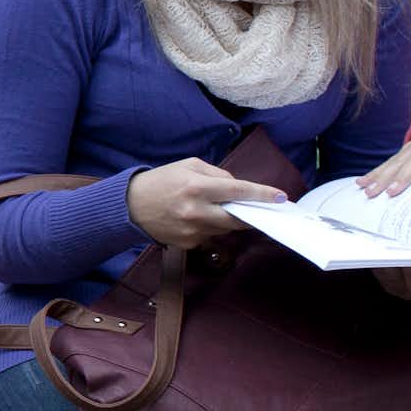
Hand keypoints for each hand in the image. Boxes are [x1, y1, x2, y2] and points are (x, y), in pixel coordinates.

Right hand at [125, 157, 287, 246]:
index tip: (281, 197)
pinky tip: (193, 219)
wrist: (129, 206)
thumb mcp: (188, 166)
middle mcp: (197, 211)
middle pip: (238, 217)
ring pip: (225, 228)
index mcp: (197, 187)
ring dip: (226, 219)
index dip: (263, 194)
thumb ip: (217, 174)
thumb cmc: (161, 181)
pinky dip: (209, 227)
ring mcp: (193, 231)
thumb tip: (239, 187)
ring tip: (211, 208)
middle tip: (259, 210)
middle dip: (251, 214)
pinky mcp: (188, 244)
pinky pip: (209, 236)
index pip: (239, 191)